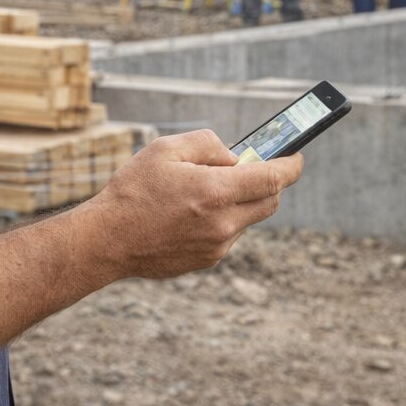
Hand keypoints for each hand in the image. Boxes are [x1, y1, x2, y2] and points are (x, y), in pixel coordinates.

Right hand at [77, 130, 302, 280]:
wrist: (108, 240)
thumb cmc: (133, 190)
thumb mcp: (165, 149)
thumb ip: (207, 145)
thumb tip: (234, 157)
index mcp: (215, 192)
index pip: (272, 179)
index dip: (291, 166)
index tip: (297, 158)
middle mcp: (222, 224)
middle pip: (270, 202)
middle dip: (268, 183)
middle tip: (250, 169)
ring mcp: (217, 246)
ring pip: (248, 218)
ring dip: (240, 201)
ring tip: (204, 191)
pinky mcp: (207, 260)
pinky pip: (228, 234)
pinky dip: (222, 220)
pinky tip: (190, 213)